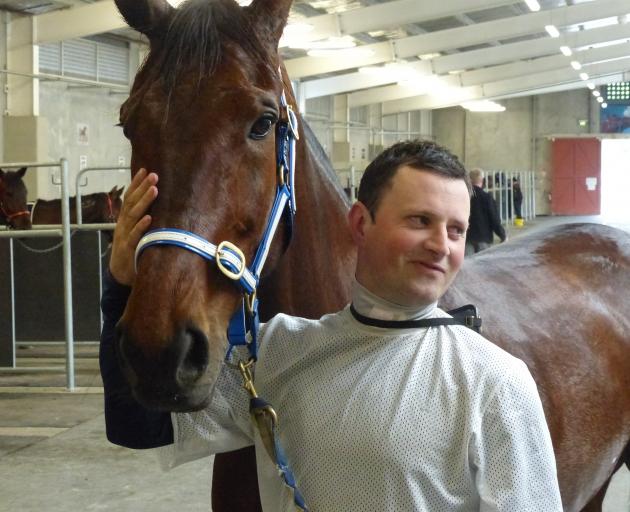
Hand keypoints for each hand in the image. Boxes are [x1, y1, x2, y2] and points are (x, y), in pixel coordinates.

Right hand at [109, 168, 157, 285]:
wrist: (119, 273)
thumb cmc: (131, 250)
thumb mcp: (134, 231)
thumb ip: (141, 219)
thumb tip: (153, 205)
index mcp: (125, 219)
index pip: (129, 197)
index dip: (136, 184)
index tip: (145, 169)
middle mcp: (123, 224)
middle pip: (132, 202)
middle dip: (142, 187)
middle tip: (154, 174)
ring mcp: (124, 235)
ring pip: (133, 215)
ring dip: (144, 202)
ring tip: (154, 189)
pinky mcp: (128, 248)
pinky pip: (135, 236)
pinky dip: (141, 226)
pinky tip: (149, 218)